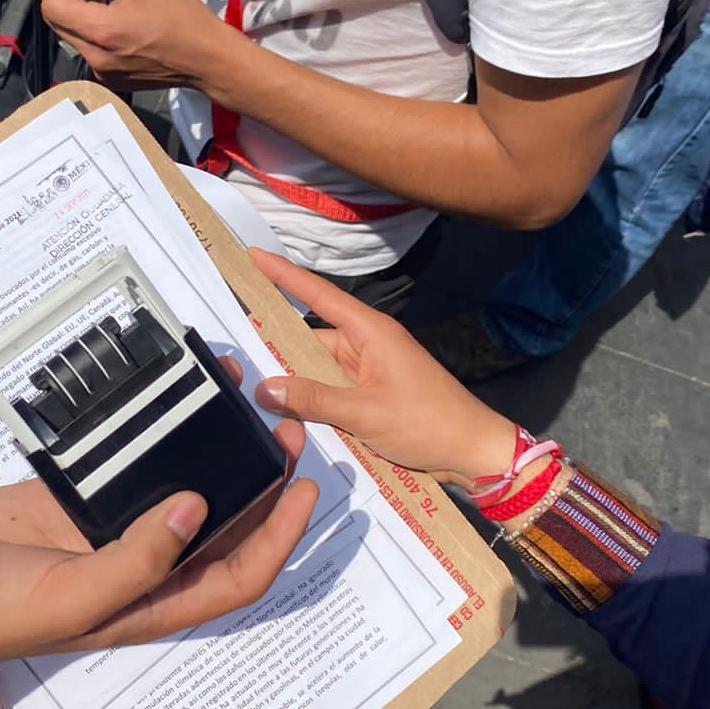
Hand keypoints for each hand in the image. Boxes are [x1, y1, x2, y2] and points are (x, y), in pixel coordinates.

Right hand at [0, 412, 315, 672]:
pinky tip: (171, 394)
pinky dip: (157, 429)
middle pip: (226, 525)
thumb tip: (196, 509)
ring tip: (243, 400)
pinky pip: (132, 458)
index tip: (309, 487)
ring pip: (185, 484)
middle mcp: (144, 567)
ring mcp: (112, 529)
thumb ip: (138, 562)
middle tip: (288, 430)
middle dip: (264, 484)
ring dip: (217, 448)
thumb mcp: (73, 598)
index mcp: (153, 603)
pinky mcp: (78, 496)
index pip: (241, 574)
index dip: (282, 536)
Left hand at [40, 0, 233, 91]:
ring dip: (78, 11)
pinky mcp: (111, 80)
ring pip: (70, 34)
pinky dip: (92, 30)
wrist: (209, 61)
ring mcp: (102, 72)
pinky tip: (116, 20)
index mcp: (101, 31)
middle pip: (56, 20)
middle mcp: (95, 57)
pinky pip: (88, 49)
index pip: (51, 3)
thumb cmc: (184, 19)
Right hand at [248, 249, 518, 489]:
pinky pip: (331, 393)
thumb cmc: (428, 422)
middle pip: (310, 340)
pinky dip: (313, 403)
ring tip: (257, 392)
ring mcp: (369, 373)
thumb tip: (265, 388)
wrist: (471, 452)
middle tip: (237, 353)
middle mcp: (367, 346)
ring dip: (296, 385)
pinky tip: (289, 416)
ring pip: (318, 371)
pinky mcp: (371, 397)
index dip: (284, 275)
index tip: (254, 256)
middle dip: (278, 349)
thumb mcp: (364, 412)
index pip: (318, 295)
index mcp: (370, 333)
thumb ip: (313, 399)